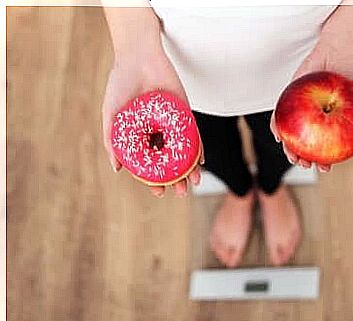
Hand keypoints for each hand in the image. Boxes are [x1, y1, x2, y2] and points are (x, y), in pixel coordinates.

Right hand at [102, 51, 203, 197]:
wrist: (138, 57)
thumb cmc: (120, 85)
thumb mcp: (112, 115)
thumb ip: (113, 141)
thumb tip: (117, 168)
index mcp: (141, 137)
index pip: (150, 164)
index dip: (155, 180)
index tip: (159, 192)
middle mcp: (158, 134)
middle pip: (170, 162)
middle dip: (175, 179)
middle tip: (179, 192)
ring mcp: (173, 125)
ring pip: (183, 152)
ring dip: (189, 169)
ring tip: (192, 184)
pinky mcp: (185, 114)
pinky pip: (194, 134)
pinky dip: (198, 149)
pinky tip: (201, 162)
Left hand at [270, 51, 352, 172]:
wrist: (340, 54)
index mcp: (329, 127)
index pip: (324, 150)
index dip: (324, 162)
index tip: (326, 169)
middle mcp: (313, 122)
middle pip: (305, 146)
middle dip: (303, 159)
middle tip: (306, 164)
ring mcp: (299, 112)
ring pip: (290, 135)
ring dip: (289, 149)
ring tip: (293, 156)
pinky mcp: (287, 100)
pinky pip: (279, 117)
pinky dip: (277, 127)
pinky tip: (279, 136)